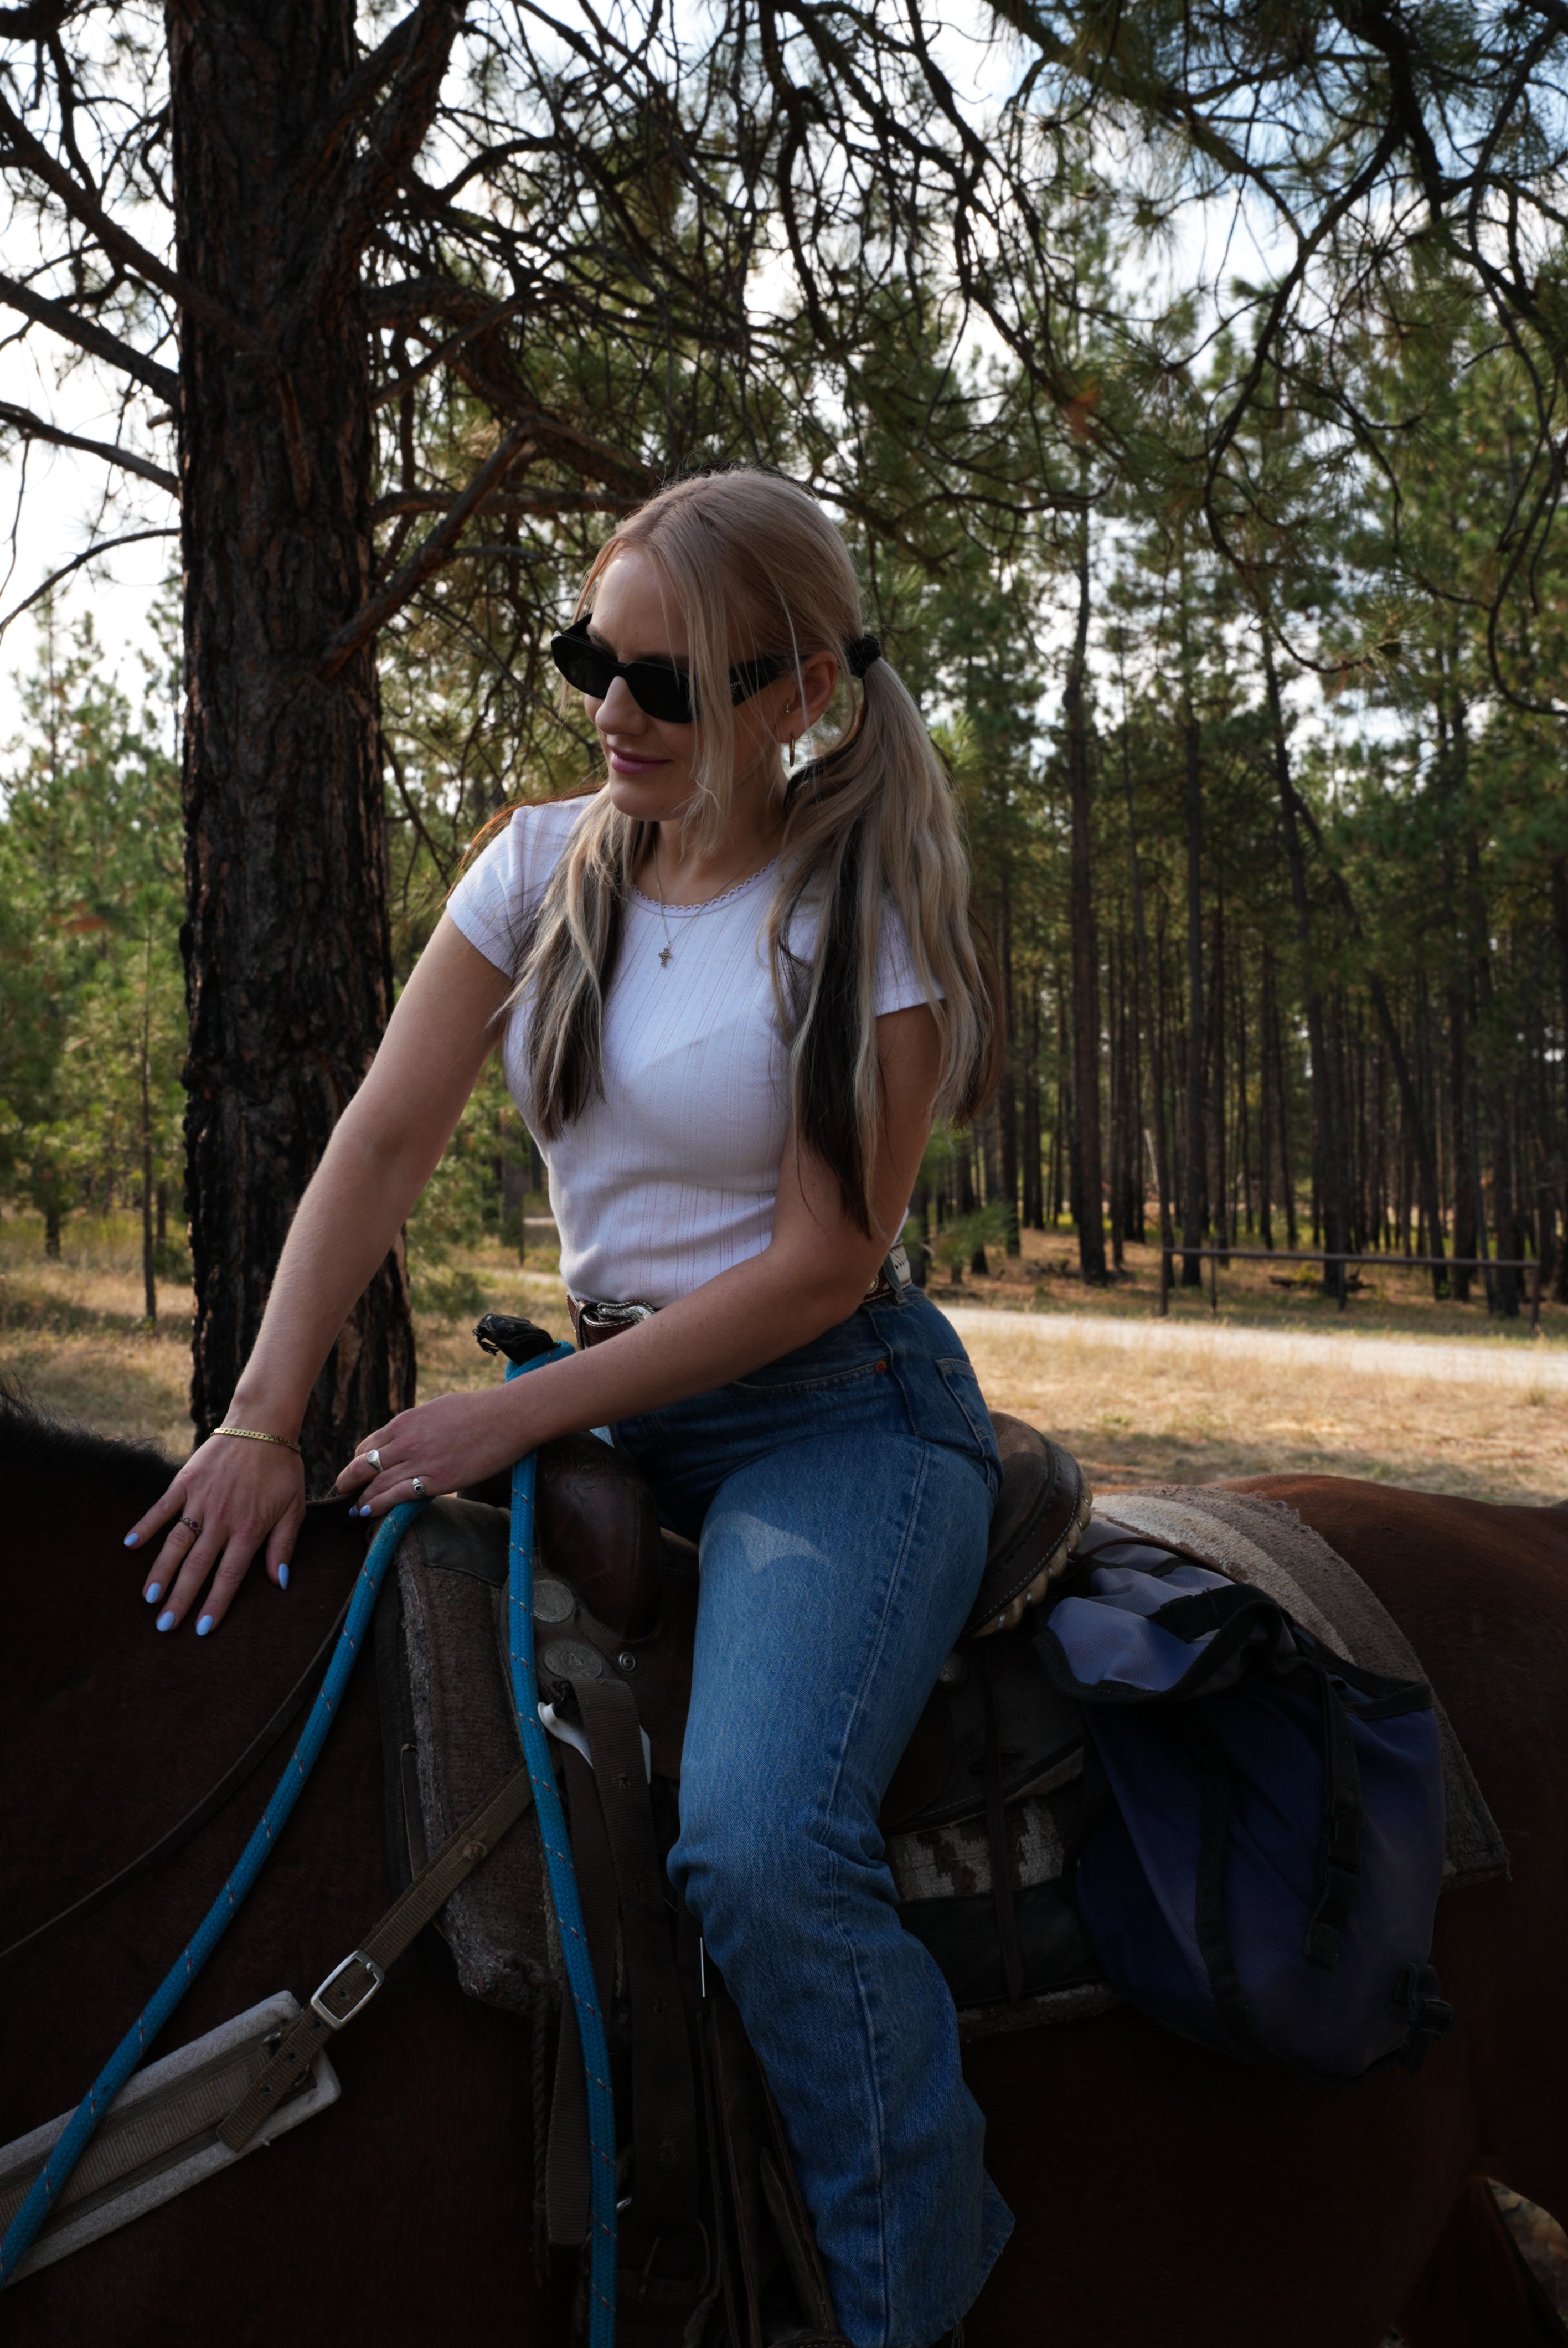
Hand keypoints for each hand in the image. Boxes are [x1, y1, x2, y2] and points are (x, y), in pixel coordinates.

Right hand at [125, 1430, 304, 1636]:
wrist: (263, 1426)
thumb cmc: (281, 1470)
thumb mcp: (293, 1509)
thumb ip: (283, 1546)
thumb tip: (279, 1582)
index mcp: (250, 1528)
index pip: (229, 1575)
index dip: (215, 1604)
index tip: (201, 1629)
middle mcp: (222, 1518)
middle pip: (198, 1567)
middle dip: (181, 1599)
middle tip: (164, 1626)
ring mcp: (200, 1500)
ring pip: (176, 1543)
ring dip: (161, 1572)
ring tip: (149, 1598)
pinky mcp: (184, 1482)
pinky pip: (161, 1508)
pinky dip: (145, 1525)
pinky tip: (129, 1544)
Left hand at [335, 1384, 538, 1517]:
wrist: (509, 1417)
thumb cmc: (479, 1409)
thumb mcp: (437, 1408)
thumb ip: (417, 1424)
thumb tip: (407, 1434)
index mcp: (406, 1421)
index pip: (367, 1445)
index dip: (357, 1461)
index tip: (356, 1472)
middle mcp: (407, 1441)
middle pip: (363, 1466)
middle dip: (348, 1481)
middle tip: (342, 1491)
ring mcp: (421, 1461)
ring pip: (376, 1483)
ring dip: (361, 1497)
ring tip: (353, 1509)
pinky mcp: (438, 1480)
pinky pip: (398, 1495)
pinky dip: (378, 1504)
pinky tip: (368, 1512)